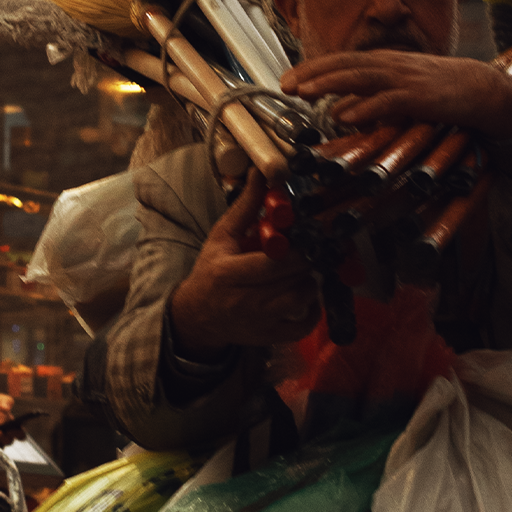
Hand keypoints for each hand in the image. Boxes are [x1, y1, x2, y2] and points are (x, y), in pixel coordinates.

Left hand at [0, 392, 20, 440]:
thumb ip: (5, 401)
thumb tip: (6, 408)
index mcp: (13, 426)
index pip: (20, 434)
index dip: (20, 433)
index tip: (17, 428)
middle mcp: (7, 435)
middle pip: (11, 440)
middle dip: (8, 436)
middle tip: (4, 430)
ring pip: (1, 443)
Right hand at [169, 173, 321, 355]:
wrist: (197, 316)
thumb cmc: (211, 271)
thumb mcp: (222, 237)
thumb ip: (245, 208)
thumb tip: (261, 174)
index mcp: (229, 273)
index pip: (274, 264)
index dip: (298, 250)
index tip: (309, 236)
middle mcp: (245, 300)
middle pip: (292, 280)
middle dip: (308, 262)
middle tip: (313, 249)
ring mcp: (259, 322)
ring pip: (301, 301)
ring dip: (311, 282)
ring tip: (306, 270)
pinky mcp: (269, 337)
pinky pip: (302, 327)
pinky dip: (314, 312)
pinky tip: (309, 296)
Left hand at [283, 52, 511, 143]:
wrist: (484, 90)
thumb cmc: (440, 92)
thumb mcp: (399, 94)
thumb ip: (369, 101)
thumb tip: (338, 112)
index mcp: (385, 63)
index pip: (341, 61)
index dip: (313, 69)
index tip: (288, 81)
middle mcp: (391, 65)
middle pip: (345, 64)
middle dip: (313, 74)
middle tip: (286, 86)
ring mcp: (406, 79)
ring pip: (361, 77)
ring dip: (330, 84)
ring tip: (305, 94)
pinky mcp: (421, 97)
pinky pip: (389, 101)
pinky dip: (366, 107)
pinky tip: (346, 116)